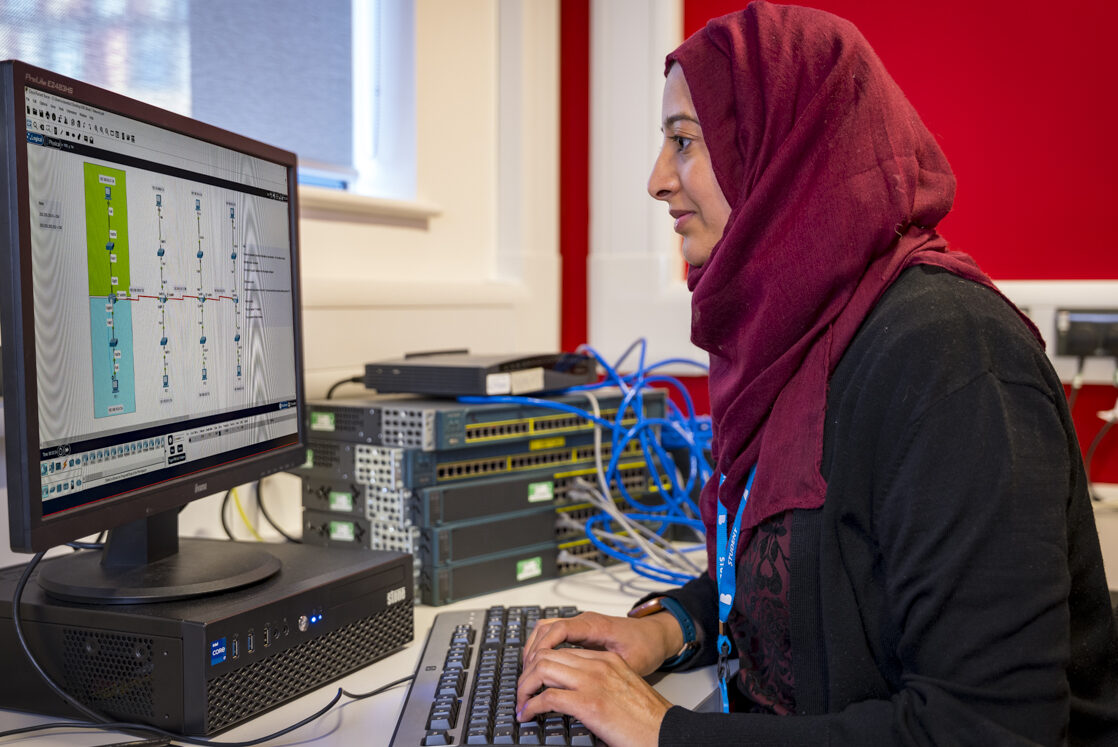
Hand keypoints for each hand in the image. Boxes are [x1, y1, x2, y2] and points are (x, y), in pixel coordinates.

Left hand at [516, 646, 672, 746]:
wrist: (668, 731)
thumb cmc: (649, 718)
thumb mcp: (624, 689)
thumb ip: (602, 683)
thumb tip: (576, 694)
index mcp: (607, 660)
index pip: (562, 651)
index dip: (541, 664)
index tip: (534, 680)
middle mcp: (598, 665)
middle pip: (547, 655)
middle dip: (527, 673)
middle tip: (523, 692)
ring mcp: (593, 682)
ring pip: (542, 669)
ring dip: (525, 686)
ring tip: (522, 702)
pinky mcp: (589, 704)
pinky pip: (547, 698)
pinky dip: (531, 706)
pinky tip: (528, 715)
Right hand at [521, 610, 682, 676]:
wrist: (656, 635)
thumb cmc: (647, 646)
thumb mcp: (632, 662)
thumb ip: (608, 671)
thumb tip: (587, 688)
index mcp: (594, 625)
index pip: (558, 629)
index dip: (542, 649)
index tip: (533, 669)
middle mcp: (583, 621)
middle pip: (545, 629)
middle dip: (532, 653)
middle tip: (526, 679)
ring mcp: (580, 625)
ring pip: (545, 630)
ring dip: (534, 651)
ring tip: (528, 676)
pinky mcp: (580, 633)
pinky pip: (552, 635)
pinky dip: (542, 649)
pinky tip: (540, 668)